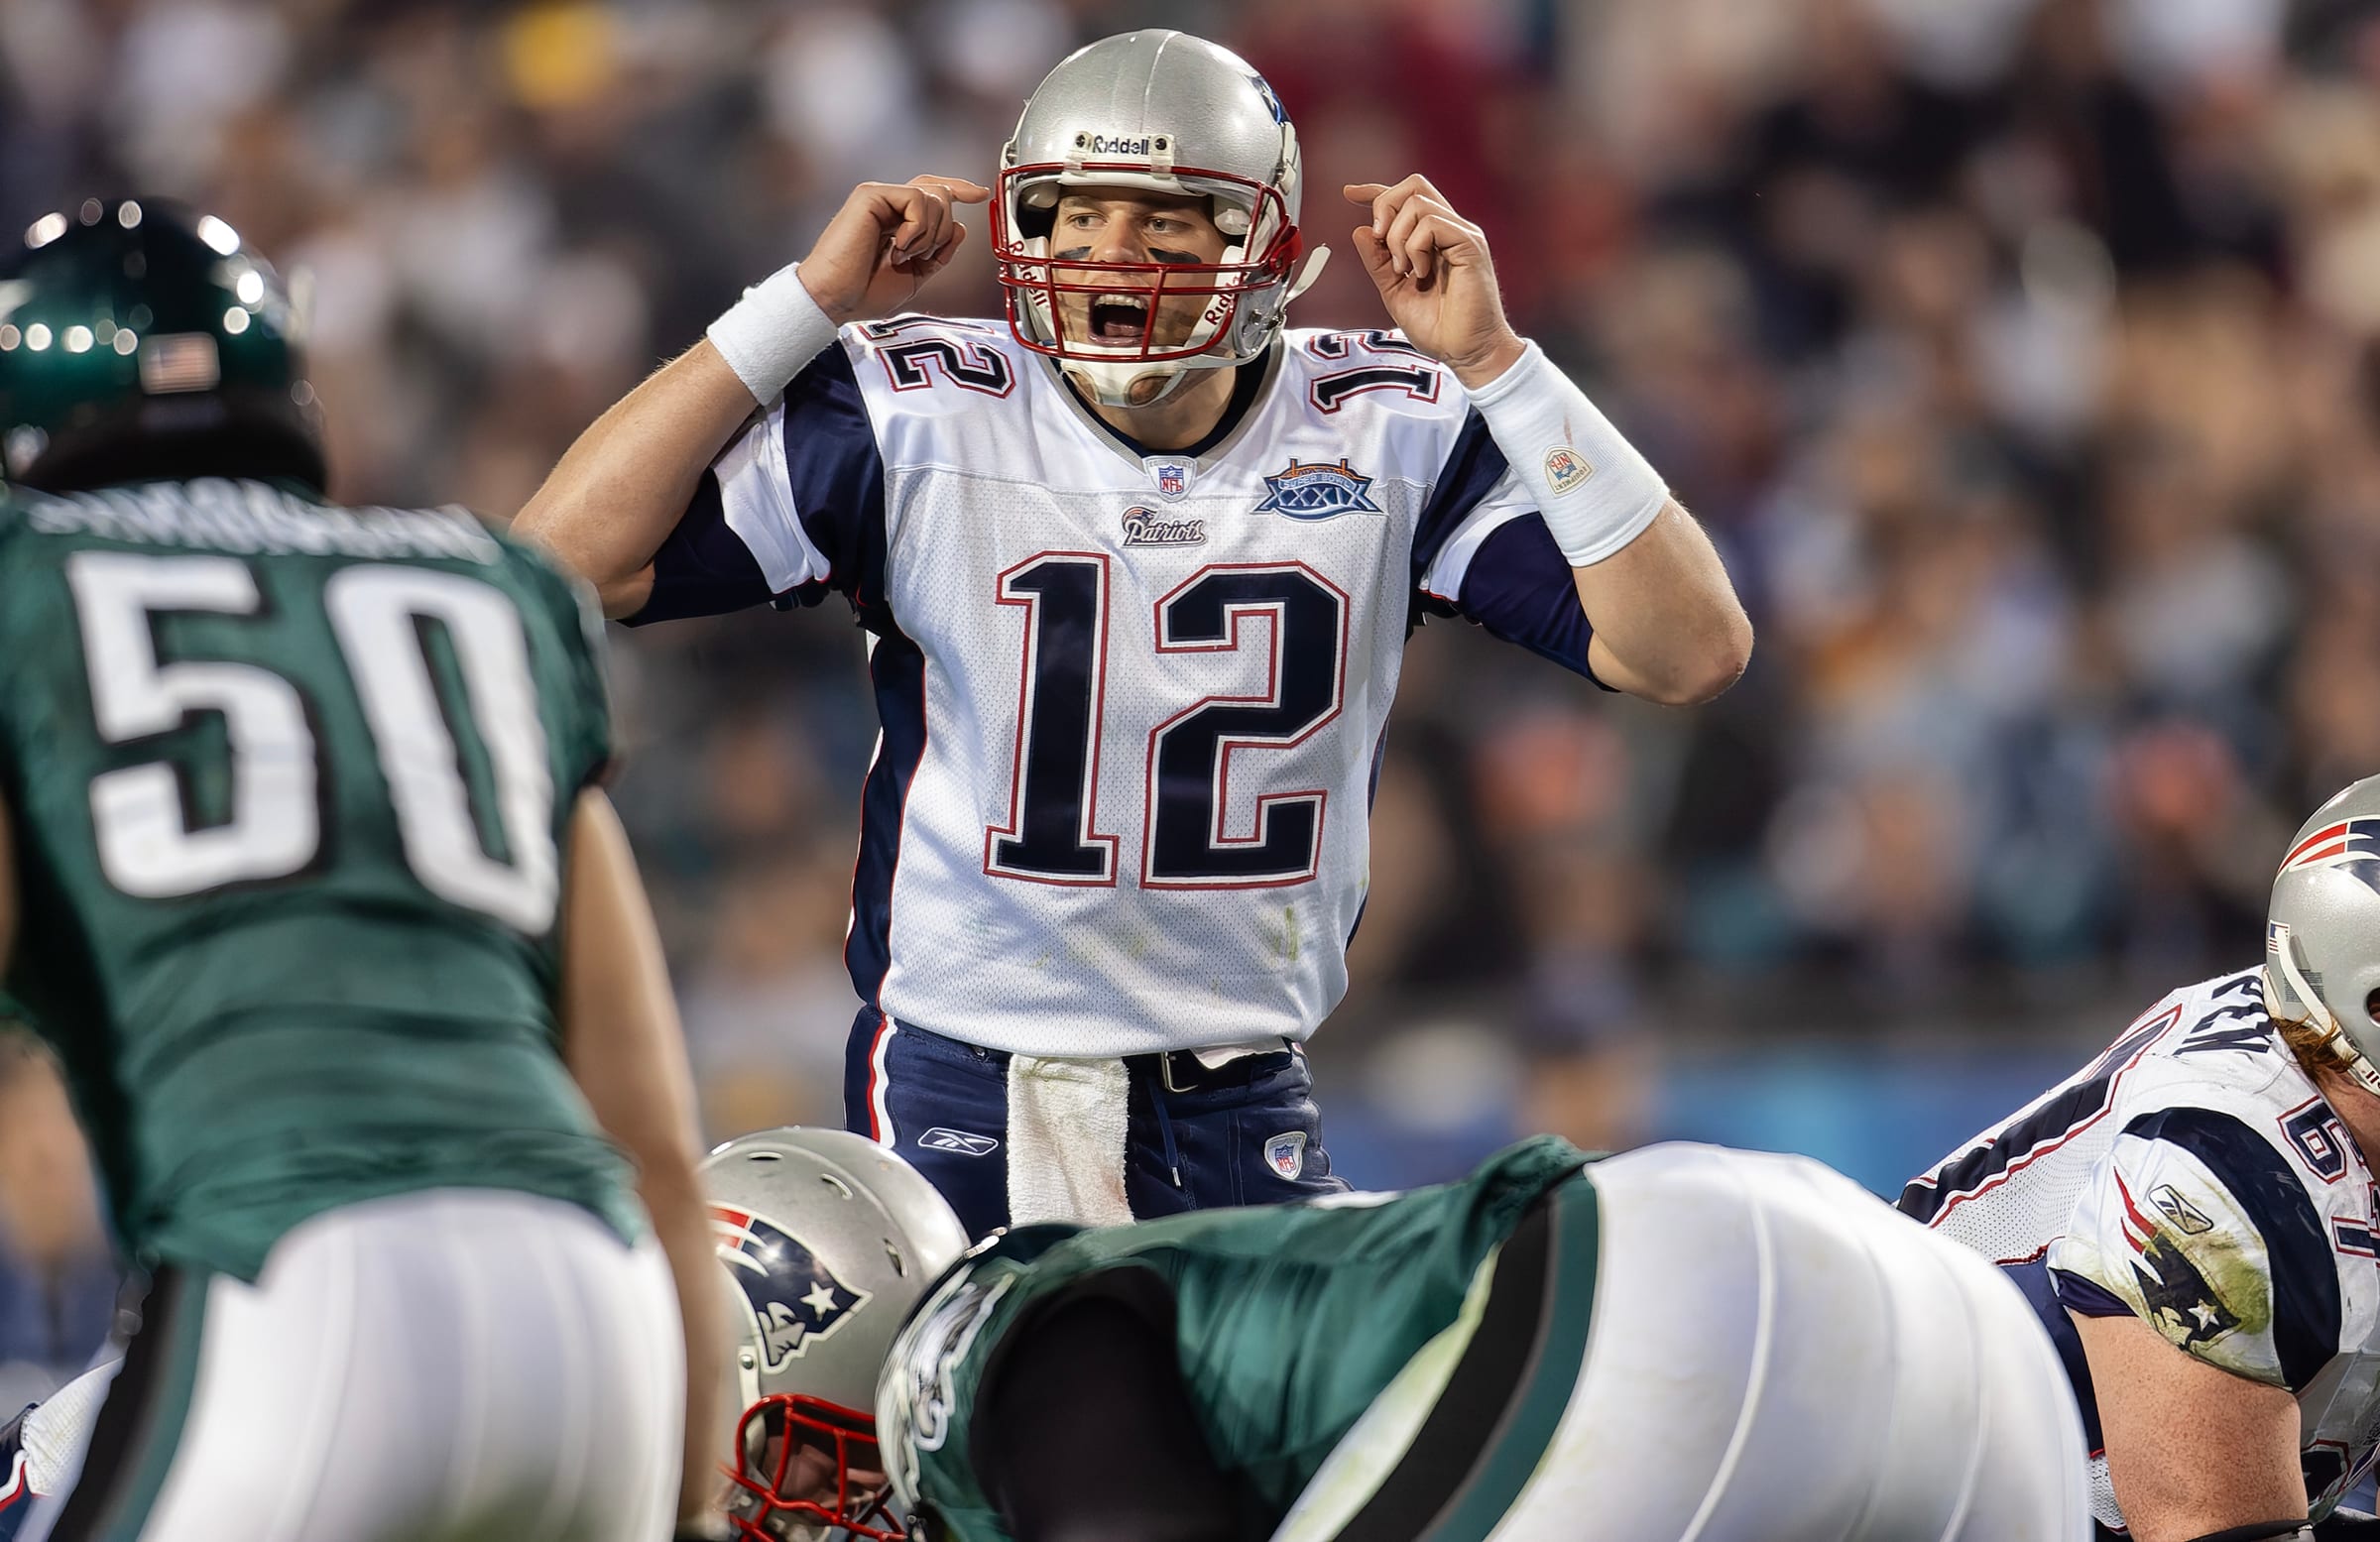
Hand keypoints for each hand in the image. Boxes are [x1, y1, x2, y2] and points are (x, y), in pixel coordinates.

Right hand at [798, 174, 990, 323]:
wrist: (837, 299)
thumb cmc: (864, 293)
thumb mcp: (915, 275)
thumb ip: (939, 253)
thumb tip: (959, 228)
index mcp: (897, 220)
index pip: (932, 193)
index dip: (959, 190)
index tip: (981, 195)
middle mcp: (889, 205)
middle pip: (940, 194)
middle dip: (943, 230)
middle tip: (920, 256)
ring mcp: (880, 197)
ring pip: (934, 198)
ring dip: (929, 235)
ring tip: (902, 255)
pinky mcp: (871, 195)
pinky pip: (917, 199)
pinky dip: (916, 229)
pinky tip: (897, 247)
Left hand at [1343, 177, 1524, 389]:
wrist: (1466, 353)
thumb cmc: (1440, 328)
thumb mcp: (1395, 292)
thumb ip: (1378, 262)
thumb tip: (1362, 231)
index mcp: (1434, 239)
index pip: (1406, 198)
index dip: (1376, 191)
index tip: (1350, 194)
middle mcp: (1449, 230)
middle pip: (1414, 186)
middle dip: (1385, 205)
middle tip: (1379, 240)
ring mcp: (1461, 235)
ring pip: (1418, 203)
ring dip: (1398, 237)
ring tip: (1404, 270)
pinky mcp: (1470, 246)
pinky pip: (1432, 223)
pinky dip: (1416, 247)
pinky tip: (1421, 273)